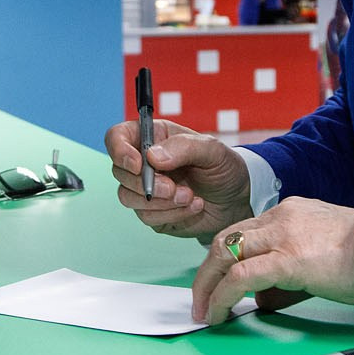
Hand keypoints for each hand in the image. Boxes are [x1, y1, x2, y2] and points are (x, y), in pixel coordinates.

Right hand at [102, 118, 253, 239]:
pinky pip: (147, 217)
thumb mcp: (212, 150)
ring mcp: (145, 190)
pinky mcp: (152, 213)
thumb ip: (183, 147)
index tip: (138, 164)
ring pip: (128, 197)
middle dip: (146, 183)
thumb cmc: (223, 168)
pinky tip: (193, 206)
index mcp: (153, 138)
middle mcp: (144, 163)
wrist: (236, 200)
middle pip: (119, 171)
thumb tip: (151, 157)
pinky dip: (172, 214)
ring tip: (190, 197)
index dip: (119, 150)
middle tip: (173, 188)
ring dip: (160, 201)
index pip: (117, 137)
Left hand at [194, 197, 353, 323]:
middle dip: (206, 272)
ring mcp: (283, 236)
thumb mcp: (320, 257)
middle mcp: (281, 217)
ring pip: (224, 254)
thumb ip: (288, 275)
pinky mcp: (289, 259)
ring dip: (208, 286)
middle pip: (226, 239)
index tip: (216, 282)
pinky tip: (222, 314)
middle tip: (201, 299)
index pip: (243, 232)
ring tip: (207, 311)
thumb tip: (263, 300)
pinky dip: (223, 297)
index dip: (223, 259)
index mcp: (290, 213)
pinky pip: (241, 278)